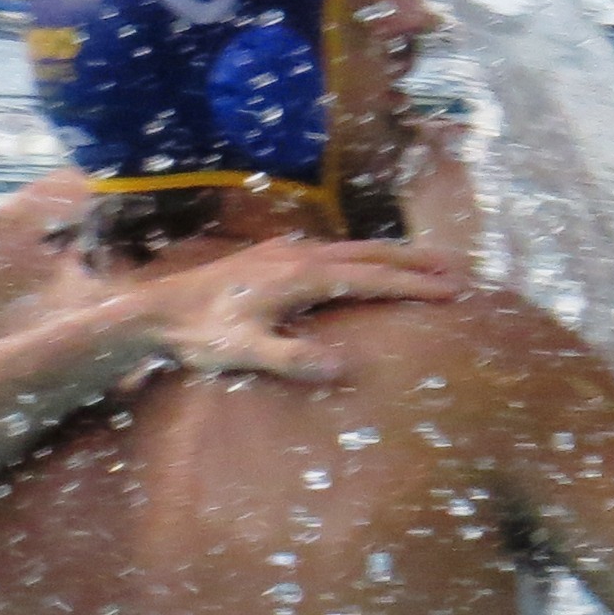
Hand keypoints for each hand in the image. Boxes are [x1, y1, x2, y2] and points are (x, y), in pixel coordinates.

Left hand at [128, 240, 464, 383]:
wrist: (155, 309)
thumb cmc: (199, 335)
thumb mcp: (242, 352)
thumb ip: (291, 358)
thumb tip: (342, 367)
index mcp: (304, 277)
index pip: (373, 279)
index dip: (414, 286)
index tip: (452, 292)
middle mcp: (303, 256)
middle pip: (373, 254)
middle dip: (417, 262)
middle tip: (458, 270)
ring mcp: (288, 251)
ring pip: (355, 247)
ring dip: (394, 255)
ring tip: (426, 262)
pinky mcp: (274, 254)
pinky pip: (334, 249)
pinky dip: (364, 254)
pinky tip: (363, 261)